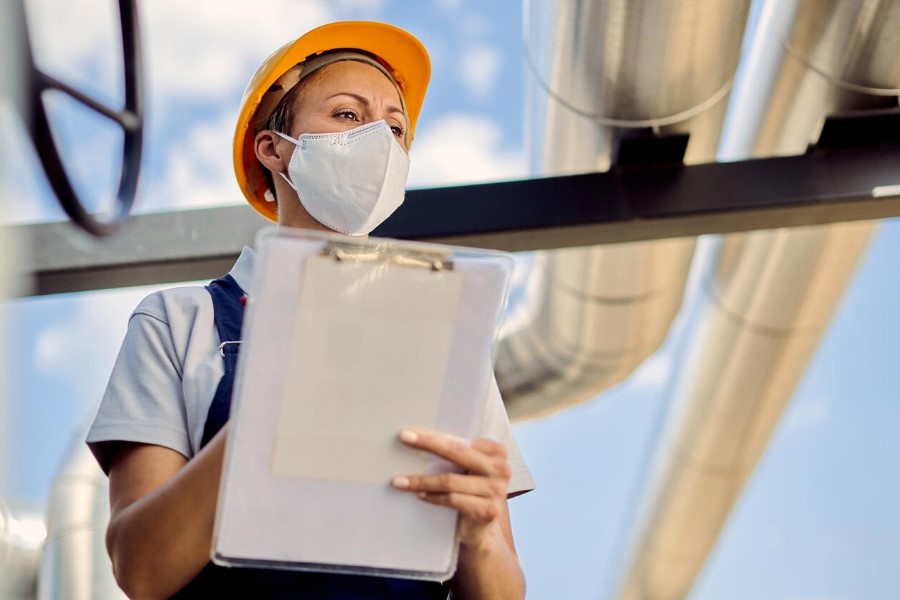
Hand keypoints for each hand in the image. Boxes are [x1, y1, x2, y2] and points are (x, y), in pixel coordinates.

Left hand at [392, 428, 510, 548]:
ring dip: (421, 480)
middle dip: (428, 444)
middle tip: (403, 438)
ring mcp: (496, 490)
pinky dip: (432, 497)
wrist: (480, 529)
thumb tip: (417, 437)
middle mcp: (500, 469)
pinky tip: (417, 495)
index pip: (460, 440)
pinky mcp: (488, 510)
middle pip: (457, 453)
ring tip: (399, 480)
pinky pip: (452, 499)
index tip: (409, 432)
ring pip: (450, 480)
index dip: (433, 436)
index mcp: (496, 452)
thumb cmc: (468, 492)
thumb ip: (455, 454)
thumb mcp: (466, 470)